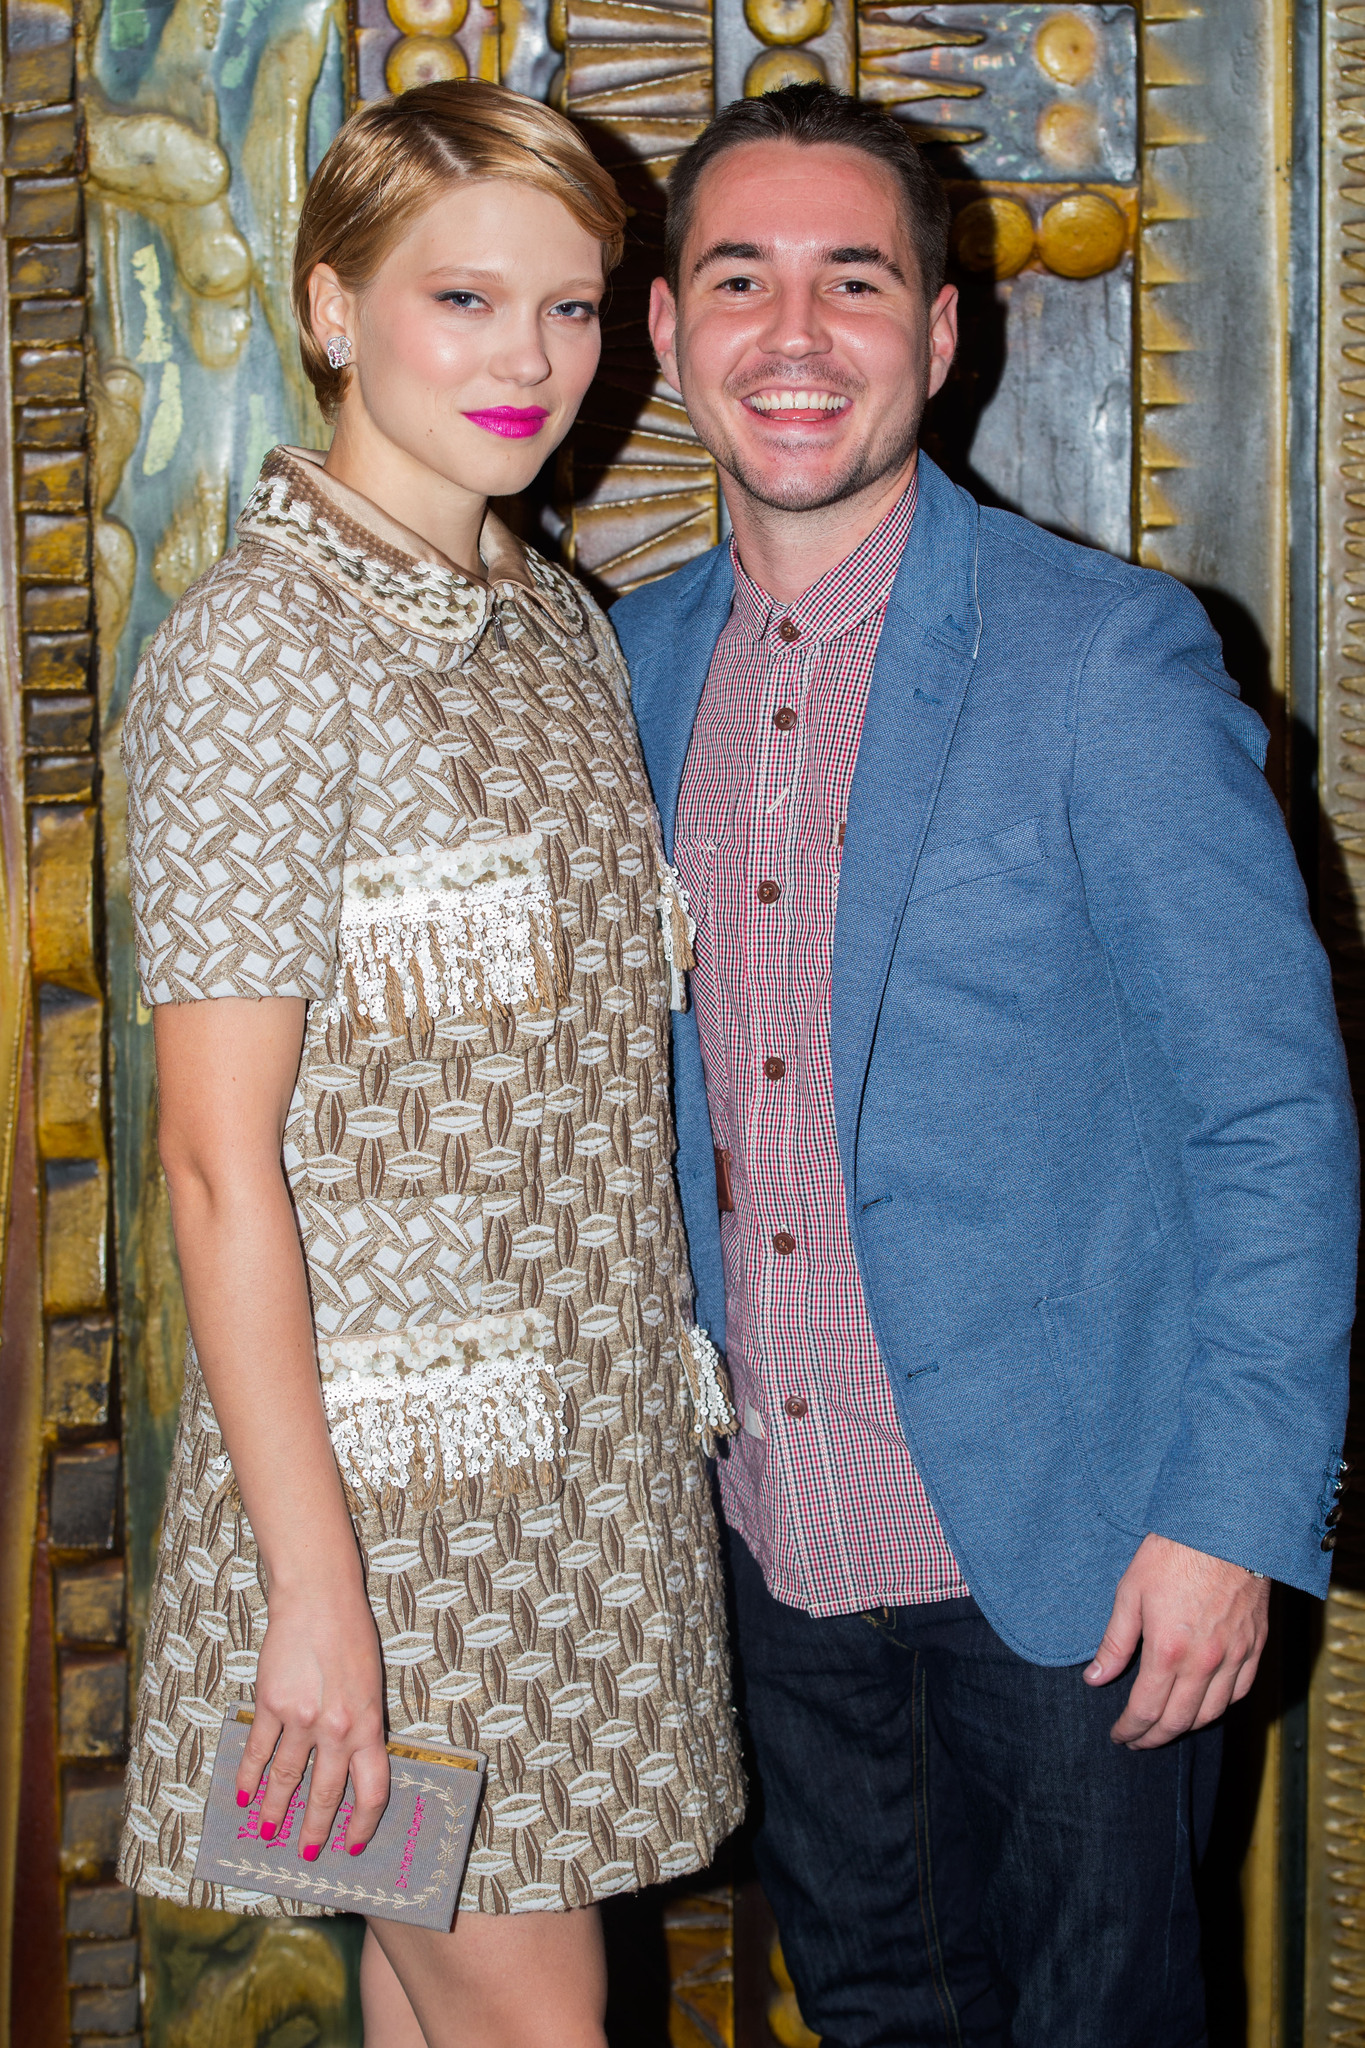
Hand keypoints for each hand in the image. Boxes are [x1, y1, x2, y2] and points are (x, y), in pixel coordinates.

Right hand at [237, 1582, 390, 1858]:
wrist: (319, 1598)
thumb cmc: (352, 1635)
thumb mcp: (372, 1685)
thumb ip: (363, 1725)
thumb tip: (352, 1766)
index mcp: (369, 1724)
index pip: (372, 1790)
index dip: (363, 1824)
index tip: (354, 1843)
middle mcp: (337, 1728)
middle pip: (326, 1794)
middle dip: (315, 1830)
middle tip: (307, 1853)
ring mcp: (302, 1718)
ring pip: (286, 1779)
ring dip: (275, 1810)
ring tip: (268, 1832)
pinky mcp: (271, 1703)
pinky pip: (258, 1750)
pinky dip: (249, 1776)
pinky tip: (243, 1794)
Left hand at [1084, 1533, 1269, 1748]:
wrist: (1225, 1528)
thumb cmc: (1172, 1554)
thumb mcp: (1130, 1593)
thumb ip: (1115, 1642)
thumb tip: (1095, 1678)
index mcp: (1168, 1651)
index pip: (1146, 1710)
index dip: (1130, 1730)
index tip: (1118, 1736)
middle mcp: (1204, 1663)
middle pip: (1179, 1721)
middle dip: (1154, 1737)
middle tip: (1137, 1740)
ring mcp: (1234, 1656)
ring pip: (1211, 1713)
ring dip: (1186, 1727)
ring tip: (1166, 1727)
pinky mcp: (1255, 1646)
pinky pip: (1239, 1692)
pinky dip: (1220, 1707)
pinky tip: (1205, 1705)